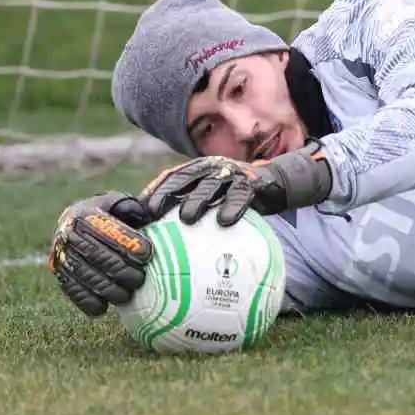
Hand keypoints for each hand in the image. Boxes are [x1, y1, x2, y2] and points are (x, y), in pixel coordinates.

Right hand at [47, 192, 152, 317]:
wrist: (75, 225)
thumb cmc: (110, 216)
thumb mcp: (121, 205)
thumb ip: (136, 209)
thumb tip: (151, 214)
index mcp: (84, 212)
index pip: (107, 228)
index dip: (127, 242)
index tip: (147, 254)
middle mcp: (67, 233)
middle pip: (96, 254)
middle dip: (120, 269)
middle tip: (139, 279)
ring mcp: (60, 254)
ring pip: (84, 275)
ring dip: (107, 288)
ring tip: (127, 295)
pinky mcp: (59, 274)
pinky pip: (71, 290)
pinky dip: (86, 301)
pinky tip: (103, 308)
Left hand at [138, 147, 332, 227]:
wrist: (275, 185)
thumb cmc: (237, 200)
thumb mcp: (215, 202)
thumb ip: (196, 214)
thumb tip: (166, 246)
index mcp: (199, 171)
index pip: (171, 177)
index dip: (155, 190)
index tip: (139, 210)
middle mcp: (213, 168)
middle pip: (185, 178)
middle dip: (168, 193)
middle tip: (154, 212)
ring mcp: (233, 173)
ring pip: (210, 184)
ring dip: (197, 199)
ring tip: (187, 218)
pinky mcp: (254, 181)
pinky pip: (241, 193)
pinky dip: (232, 205)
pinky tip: (225, 220)